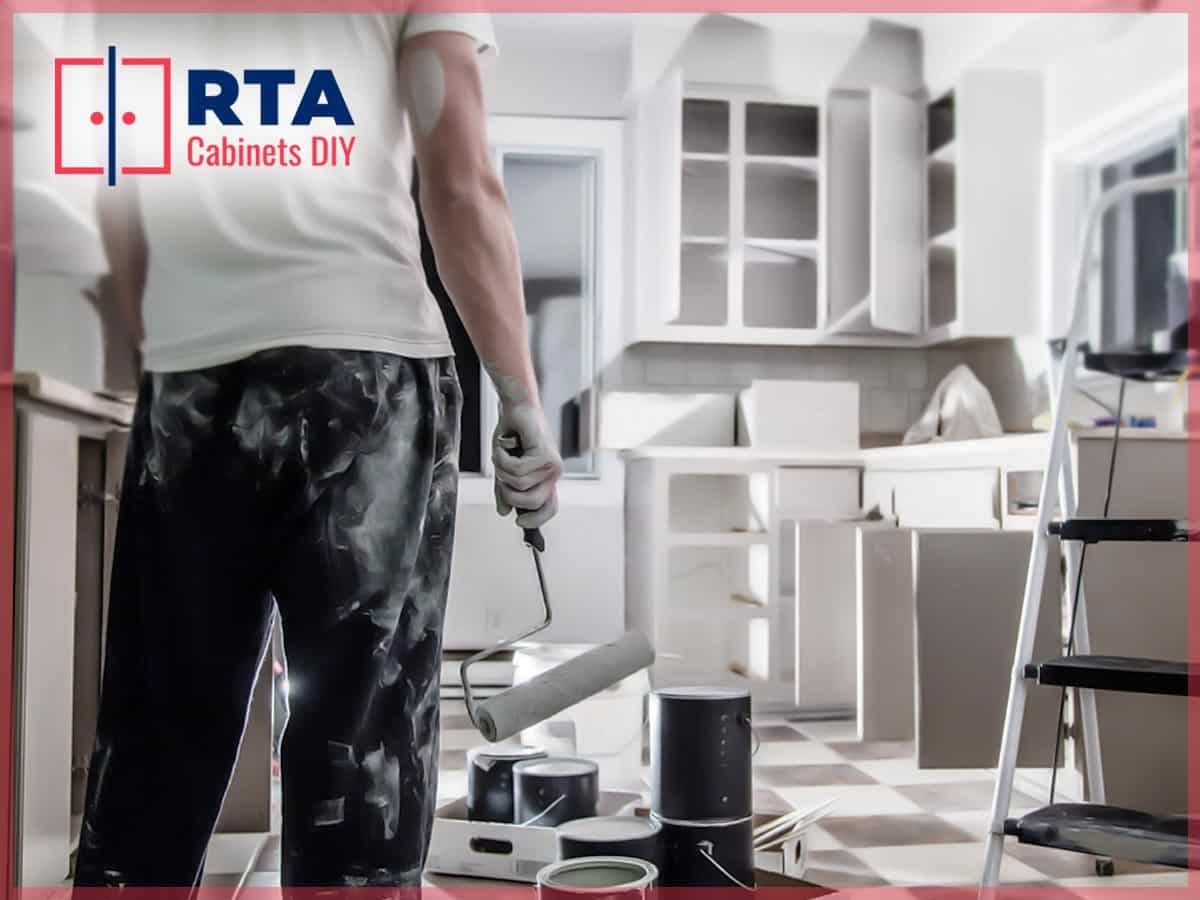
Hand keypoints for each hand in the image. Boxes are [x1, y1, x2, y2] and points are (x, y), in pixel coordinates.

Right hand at [492, 402, 562, 529]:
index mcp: (546, 479)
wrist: (516, 409)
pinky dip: (502, 459)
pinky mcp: (545, 454)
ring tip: (502, 454)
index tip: (519, 522)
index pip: (549, 508)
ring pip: (520, 484)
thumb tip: (504, 512)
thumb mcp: (505, 468)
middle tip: (500, 478)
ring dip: (502, 470)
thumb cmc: (511, 436)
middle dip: (509, 494)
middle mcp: (553, 474)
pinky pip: (517, 469)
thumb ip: (505, 490)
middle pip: (531, 502)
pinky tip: (504, 446)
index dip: (536, 520)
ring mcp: (551, 464)